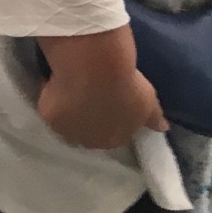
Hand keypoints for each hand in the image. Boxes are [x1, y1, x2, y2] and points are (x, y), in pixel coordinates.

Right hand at [35, 25, 165, 150]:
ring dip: (67, 109)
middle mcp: (91, 142)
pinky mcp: (49, 117)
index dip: (109, 118)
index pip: (112, 134)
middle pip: (87, 132)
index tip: (105, 101)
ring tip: (68, 87)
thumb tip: (163, 129)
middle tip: (85, 94)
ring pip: (66, 122)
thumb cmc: (127, 86)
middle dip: (86, 118)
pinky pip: (49, 105)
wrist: (95, 70)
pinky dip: (49, 94)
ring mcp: (68, 131)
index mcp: (117, 139)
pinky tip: (54, 80)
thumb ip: (154, 117)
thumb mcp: (148, 101)